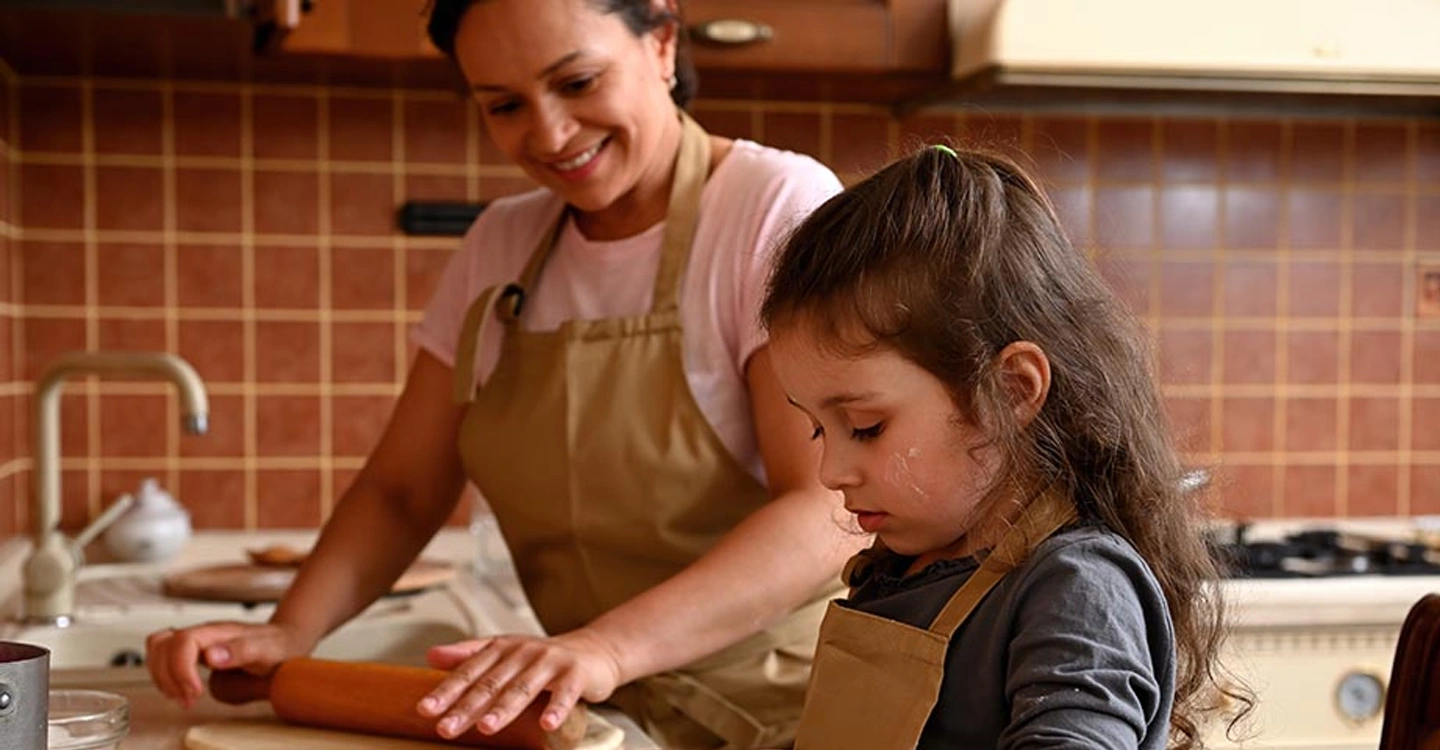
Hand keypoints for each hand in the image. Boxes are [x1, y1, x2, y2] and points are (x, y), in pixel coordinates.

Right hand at [145, 621, 309, 707]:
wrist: (284, 641)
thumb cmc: (276, 645)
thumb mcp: (266, 650)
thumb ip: (241, 650)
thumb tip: (211, 656)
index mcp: (217, 631)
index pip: (182, 642)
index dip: (181, 669)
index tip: (195, 692)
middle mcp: (202, 633)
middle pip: (163, 645)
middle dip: (169, 677)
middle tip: (189, 699)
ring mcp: (196, 641)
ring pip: (158, 648)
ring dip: (162, 677)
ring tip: (183, 697)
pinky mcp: (193, 651)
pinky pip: (163, 656)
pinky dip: (163, 674)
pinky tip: (179, 689)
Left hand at [417, 630, 623, 738]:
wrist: (593, 651)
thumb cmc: (542, 659)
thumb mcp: (504, 652)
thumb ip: (469, 655)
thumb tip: (430, 655)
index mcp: (501, 649)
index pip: (469, 672)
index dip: (446, 690)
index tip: (425, 709)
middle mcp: (523, 653)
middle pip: (491, 683)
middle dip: (467, 707)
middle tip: (446, 727)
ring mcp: (550, 662)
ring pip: (523, 688)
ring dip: (504, 709)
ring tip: (486, 727)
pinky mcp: (575, 674)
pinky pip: (565, 694)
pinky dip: (556, 708)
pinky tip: (547, 724)